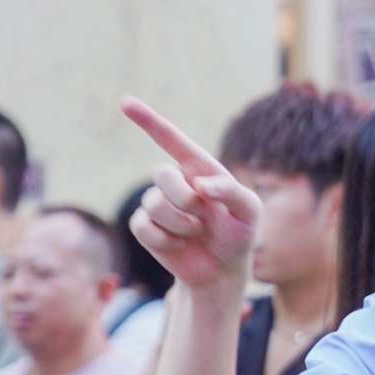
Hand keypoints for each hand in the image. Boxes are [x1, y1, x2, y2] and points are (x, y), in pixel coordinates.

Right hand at [121, 99, 260, 301]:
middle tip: (202, 218)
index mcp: (199, 169)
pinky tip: (179, 246)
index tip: (125, 103)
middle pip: (161, 173)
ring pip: (152, 203)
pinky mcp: (146, 228)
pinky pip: (142, 226)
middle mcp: (176, 182)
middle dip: (183, 199)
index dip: (148, 120)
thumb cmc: (239, 236)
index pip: (171, 139)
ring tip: (194, 234)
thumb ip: (233, 192)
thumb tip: (201, 186)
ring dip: (178, 224)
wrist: (222, 272)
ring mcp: (158, 204)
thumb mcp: (249, 212)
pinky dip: (164, 241)